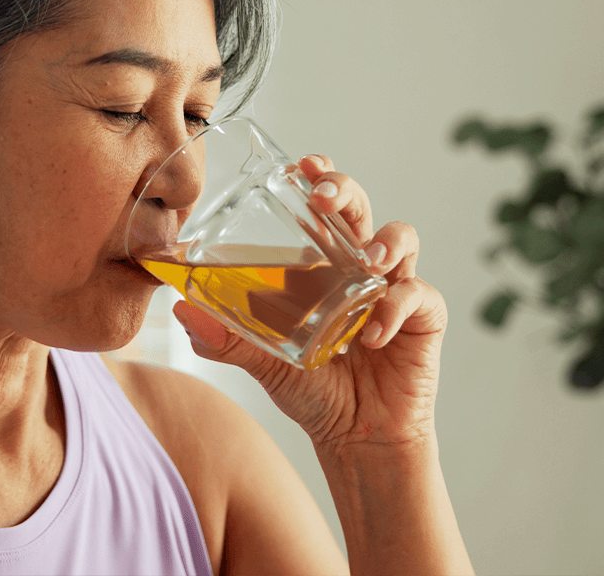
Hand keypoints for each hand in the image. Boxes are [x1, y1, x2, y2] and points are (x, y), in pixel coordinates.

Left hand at [172, 154, 448, 451]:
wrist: (356, 437)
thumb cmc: (314, 390)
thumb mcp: (265, 362)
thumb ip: (227, 340)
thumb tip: (180, 311)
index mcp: (321, 265)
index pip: (323, 207)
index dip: (318, 178)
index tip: (300, 166)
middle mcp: (358, 267)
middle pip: (358, 208)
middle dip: (344, 191)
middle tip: (322, 196)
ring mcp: (393, 288)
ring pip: (401, 239)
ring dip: (385, 242)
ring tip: (368, 260)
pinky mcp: (422, 318)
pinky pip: (418, 296)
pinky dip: (396, 307)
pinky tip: (373, 333)